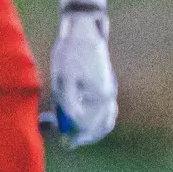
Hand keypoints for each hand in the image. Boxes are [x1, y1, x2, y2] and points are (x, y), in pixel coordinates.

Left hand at [45, 10, 116, 147]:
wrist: (83, 31)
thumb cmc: (71, 54)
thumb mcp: (63, 80)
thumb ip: (68, 105)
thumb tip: (70, 126)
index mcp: (102, 96)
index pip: (91, 127)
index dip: (76, 137)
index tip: (63, 141)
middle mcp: (109, 95)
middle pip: (101, 126)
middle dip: (83, 135)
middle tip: (66, 140)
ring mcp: (108, 90)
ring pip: (103, 119)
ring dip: (87, 127)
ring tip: (68, 126)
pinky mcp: (103, 86)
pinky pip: (102, 110)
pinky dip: (91, 118)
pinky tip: (73, 113)